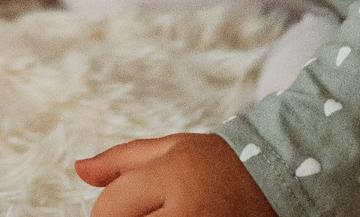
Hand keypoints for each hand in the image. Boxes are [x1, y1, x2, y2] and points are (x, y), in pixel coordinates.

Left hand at [76, 132, 274, 216]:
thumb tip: (80, 169)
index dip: (103, 215)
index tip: (113, 214)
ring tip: (158, 215)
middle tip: (141, 213)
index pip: (111, 209)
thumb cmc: (223, 165)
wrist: (279, 181)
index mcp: (172, 178)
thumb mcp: (173, 149)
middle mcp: (188, 212)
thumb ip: (122, 161)